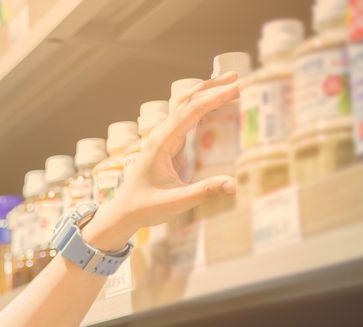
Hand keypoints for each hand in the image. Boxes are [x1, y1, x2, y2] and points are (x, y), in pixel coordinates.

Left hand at [81, 73, 241, 252]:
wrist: (122, 212)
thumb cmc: (144, 207)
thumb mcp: (175, 203)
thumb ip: (203, 192)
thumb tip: (233, 185)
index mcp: (160, 143)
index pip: (191, 111)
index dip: (216, 97)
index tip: (238, 87)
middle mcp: (160, 135)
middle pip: (186, 101)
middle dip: (213, 87)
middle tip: (240, 78)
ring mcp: (162, 138)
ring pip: (183, 106)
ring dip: (205, 91)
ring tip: (230, 81)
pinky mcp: (166, 144)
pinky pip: (184, 118)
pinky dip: (201, 105)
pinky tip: (214, 103)